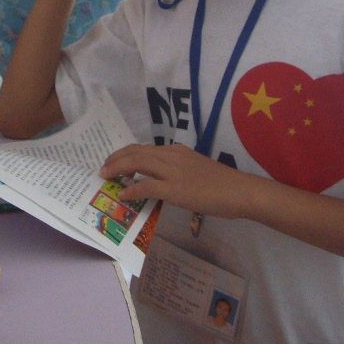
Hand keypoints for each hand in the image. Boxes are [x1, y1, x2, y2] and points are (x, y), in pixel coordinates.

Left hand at [100, 143, 250, 217]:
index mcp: (176, 151)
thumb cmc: (222, 183)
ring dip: (117, 169)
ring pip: (137, 163)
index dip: (124, 154)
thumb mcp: (195, 169)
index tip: (113, 161)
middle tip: (103, 168)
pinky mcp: (176, 189)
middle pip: (135, 152)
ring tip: (106, 177)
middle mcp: (171, 156)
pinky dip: (132, 189)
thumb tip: (159, 180)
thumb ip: (176, 170)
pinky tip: (123, 194)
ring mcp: (173, 172)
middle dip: (115, 159)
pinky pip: (147, 186)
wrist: (239, 191)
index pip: (143, 148)